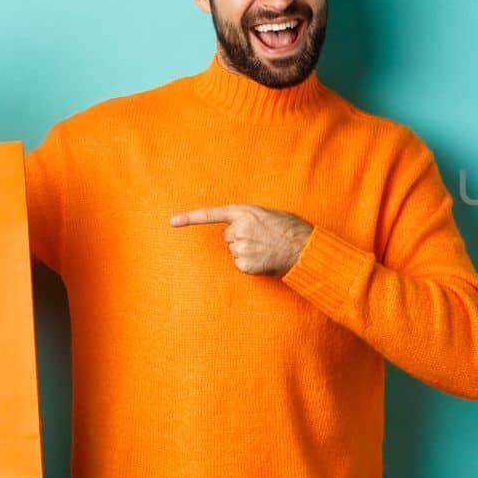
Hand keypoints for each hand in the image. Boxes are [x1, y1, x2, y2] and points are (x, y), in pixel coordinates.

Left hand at [169, 203, 313, 276]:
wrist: (305, 249)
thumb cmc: (291, 230)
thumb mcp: (269, 215)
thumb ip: (250, 218)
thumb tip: (237, 228)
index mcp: (245, 212)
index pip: (212, 214)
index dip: (190, 218)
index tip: (171, 222)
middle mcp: (240, 229)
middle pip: (227, 236)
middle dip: (240, 238)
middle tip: (261, 240)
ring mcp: (241, 247)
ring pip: (234, 251)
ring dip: (246, 252)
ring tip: (266, 250)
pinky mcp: (245, 264)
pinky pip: (240, 265)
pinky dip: (250, 264)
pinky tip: (264, 260)